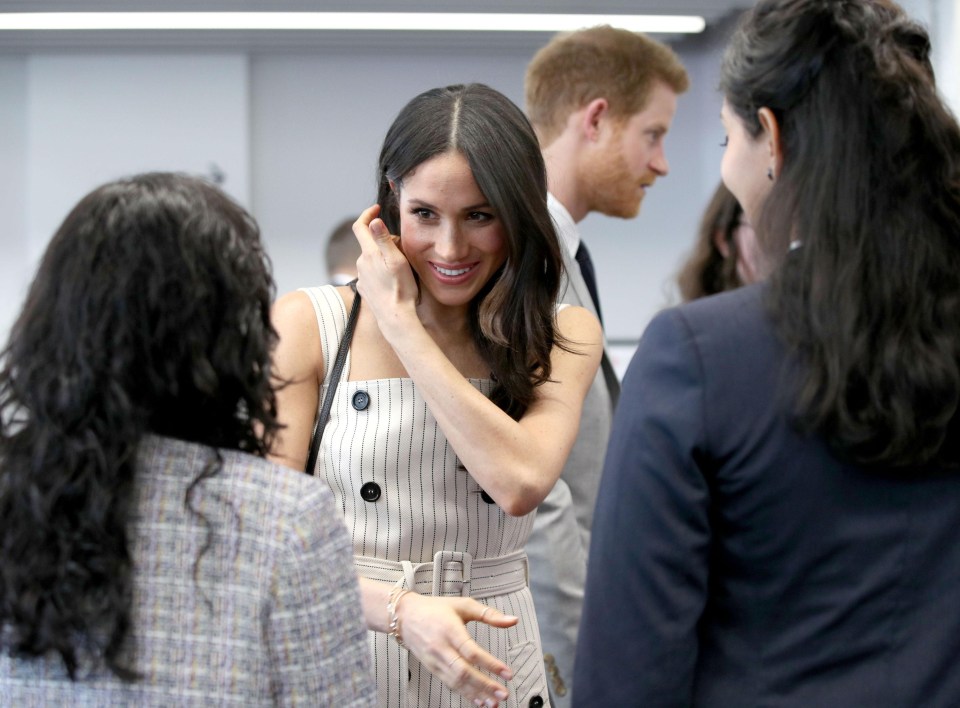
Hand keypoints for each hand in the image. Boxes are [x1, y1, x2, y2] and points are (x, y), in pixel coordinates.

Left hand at [352, 204, 418, 333]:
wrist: (395, 318)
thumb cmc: (400, 290)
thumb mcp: (397, 261)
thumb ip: (384, 239)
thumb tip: (374, 220)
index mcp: (369, 254)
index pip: (361, 227)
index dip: (368, 214)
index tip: (376, 208)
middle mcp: (361, 264)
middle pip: (369, 243)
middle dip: (384, 240)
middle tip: (402, 248)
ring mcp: (362, 277)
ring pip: (371, 259)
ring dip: (382, 256)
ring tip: (400, 266)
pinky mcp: (365, 289)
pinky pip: (371, 273)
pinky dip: (380, 270)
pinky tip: (392, 279)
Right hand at [396, 592, 518, 706]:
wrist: (405, 616)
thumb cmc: (435, 609)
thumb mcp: (463, 605)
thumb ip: (489, 614)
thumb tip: (512, 620)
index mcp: (450, 629)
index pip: (471, 651)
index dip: (490, 664)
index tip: (507, 673)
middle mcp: (441, 647)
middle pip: (463, 671)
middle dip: (485, 685)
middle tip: (503, 694)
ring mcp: (435, 660)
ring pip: (456, 682)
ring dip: (476, 694)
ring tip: (493, 702)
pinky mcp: (432, 668)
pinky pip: (450, 684)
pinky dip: (465, 694)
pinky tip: (478, 700)